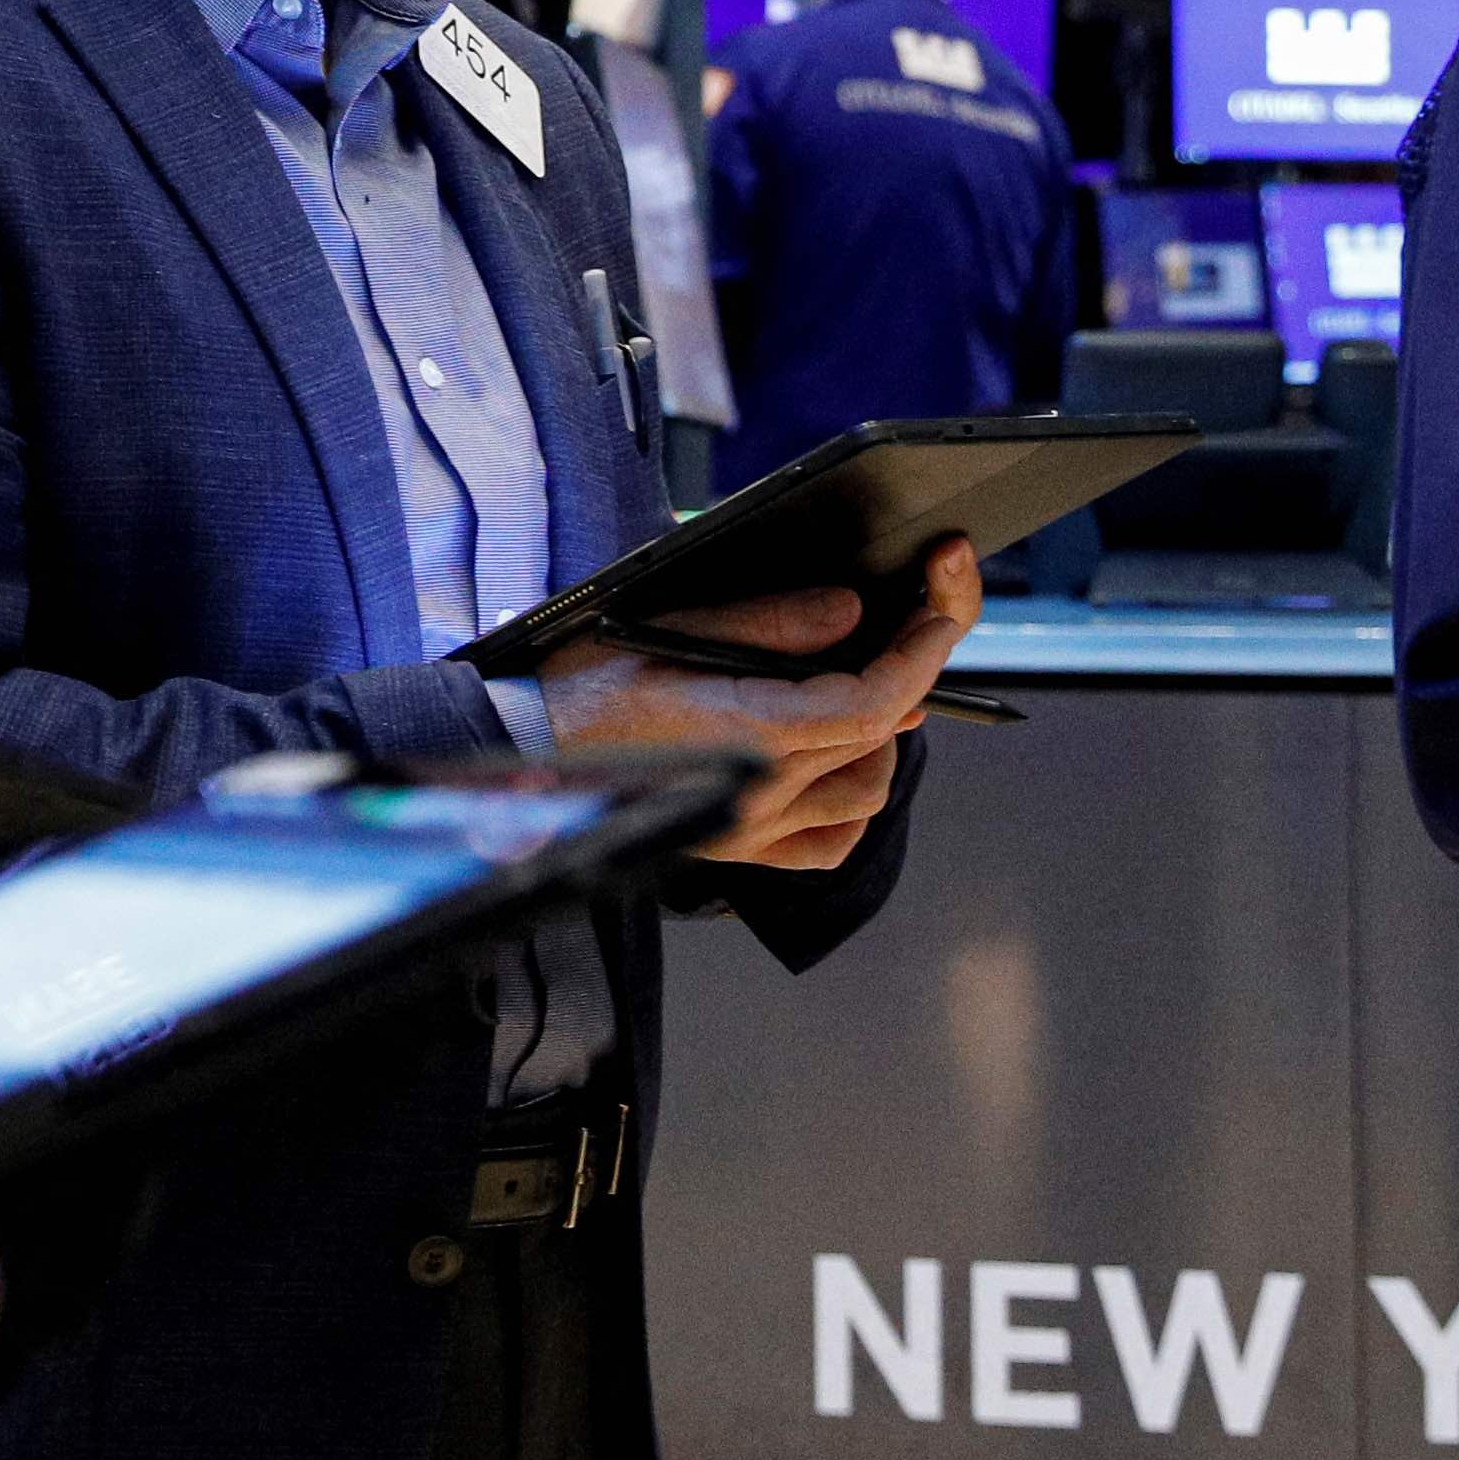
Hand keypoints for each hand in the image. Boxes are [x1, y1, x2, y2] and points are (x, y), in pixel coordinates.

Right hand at [537, 537, 981, 871]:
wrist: (520, 759)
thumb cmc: (576, 688)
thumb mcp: (664, 625)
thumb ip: (766, 621)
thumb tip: (850, 613)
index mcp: (746, 731)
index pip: (872, 699)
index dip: (920, 651)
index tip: (939, 608)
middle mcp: (759, 791)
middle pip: (878, 734)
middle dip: (910, 670)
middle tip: (912, 618)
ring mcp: (751, 830)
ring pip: (865, 790)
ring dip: (884, 735)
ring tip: (869, 683)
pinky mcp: (737, 851)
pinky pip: (829, 841)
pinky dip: (852, 799)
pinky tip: (835, 761)